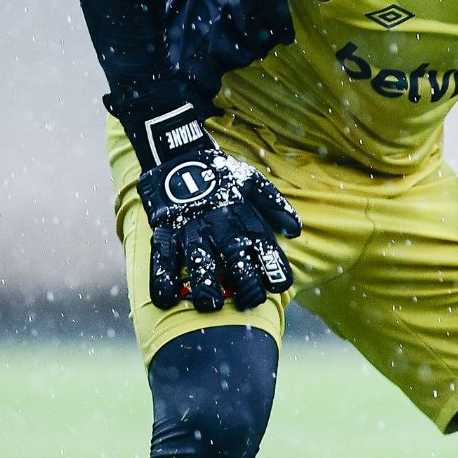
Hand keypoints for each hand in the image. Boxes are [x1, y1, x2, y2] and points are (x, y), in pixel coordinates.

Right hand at [132, 107, 301, 312]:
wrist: (179, 152)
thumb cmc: (221, 175)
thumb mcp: (252, 182)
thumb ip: (274, 206)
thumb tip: (296, 231)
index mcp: (240, 213)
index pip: (262, 243)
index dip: (273, 266)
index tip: (280, 286)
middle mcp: (216, 223)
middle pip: (233, 255)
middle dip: (244, 282)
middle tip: (250, 302)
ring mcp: (189, 227)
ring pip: (197, 260)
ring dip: (204, 284)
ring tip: (210, 305)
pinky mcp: (164, 230)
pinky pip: (161, 257)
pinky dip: (162, 279)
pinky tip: (166, 299)